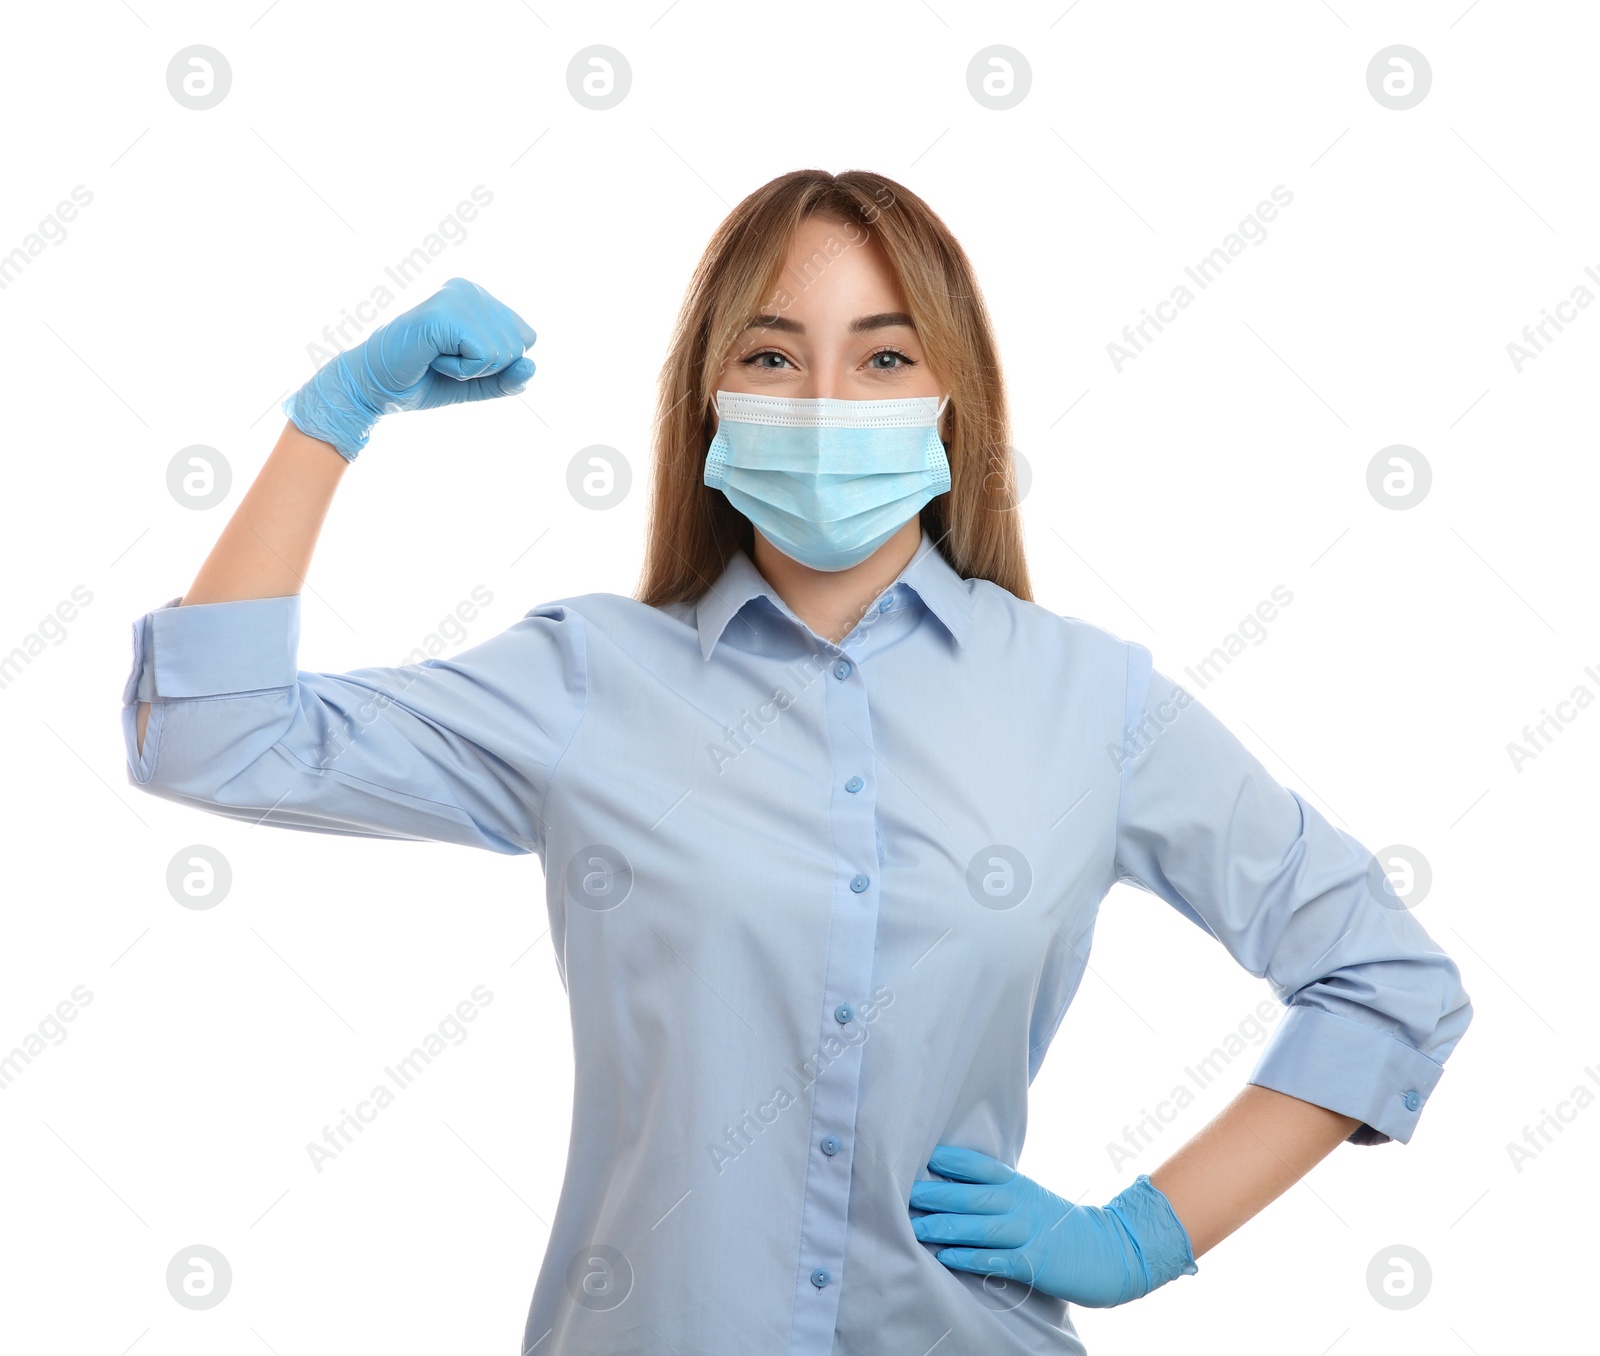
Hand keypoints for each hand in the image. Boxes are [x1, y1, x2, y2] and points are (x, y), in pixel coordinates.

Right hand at [283, 276, 536, 459]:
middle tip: (443, 361)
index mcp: (479, 297)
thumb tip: (532, 366)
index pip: (526, 339)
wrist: (375, 387)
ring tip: (436, 358)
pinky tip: (432, 358)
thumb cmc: (422, 381)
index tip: (458, 358)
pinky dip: (461, 371)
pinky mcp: (446, 312)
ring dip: (470, 371)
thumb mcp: (476, 384)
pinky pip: (485, 356)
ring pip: (505, 352)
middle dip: (485, 369)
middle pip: (519, 347)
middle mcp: (470, 290)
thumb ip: (509, 378)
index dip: (497, 364)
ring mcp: (457, 297)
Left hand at [909, 1144, 1196, 1307]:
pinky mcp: (1034, 1263)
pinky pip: (997, 1260)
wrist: (1107, 1251)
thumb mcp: (1027, 1196)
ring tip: (918, 1227)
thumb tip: (949, 1183)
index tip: (923, 1157)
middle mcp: (1020, 1204)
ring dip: (947, 1226)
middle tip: (906, 1194)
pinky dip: (971, 1258)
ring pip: (981, 1227)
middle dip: (938, 1194)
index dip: (953, 1161)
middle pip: (973, 1195)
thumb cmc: (1056, 1223)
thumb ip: (994, 1189)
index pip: (980, 1166)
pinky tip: (947, 1257)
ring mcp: (1028, 1234)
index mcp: (1017, 1185)